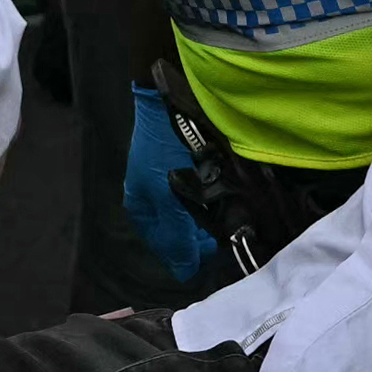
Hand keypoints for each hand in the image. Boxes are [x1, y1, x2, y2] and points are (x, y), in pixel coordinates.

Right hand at [116, 78, 233, 293]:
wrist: (169, 98)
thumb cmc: (165, 152)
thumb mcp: (170, 201)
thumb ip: (178, 239)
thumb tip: (185, 273)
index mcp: (140, 206)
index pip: (165, 245)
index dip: (187, 252)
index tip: (213, 253)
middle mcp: (151, 194)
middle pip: (179, 226)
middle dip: (200, 232)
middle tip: (225, 235)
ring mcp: (167, 176)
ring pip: (192, 208)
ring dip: (210, 214)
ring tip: (231, 215)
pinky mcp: (184, 159)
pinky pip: (201, 187)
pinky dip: (213, 193)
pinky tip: (228, 192)